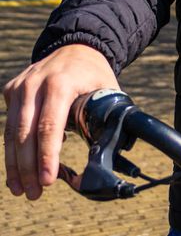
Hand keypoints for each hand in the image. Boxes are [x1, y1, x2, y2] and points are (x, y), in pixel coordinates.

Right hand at [3, 44, 118, 199]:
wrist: (77, 45)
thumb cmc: (95, 74)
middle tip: (34, 193)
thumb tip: (111, 152)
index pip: (50, 126)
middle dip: (28, 168)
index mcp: (61, 83)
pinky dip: (12, 149)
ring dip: (15, 165)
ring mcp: (20, 86)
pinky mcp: (11, 90)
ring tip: (22, 189)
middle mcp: (36, 84)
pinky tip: (18, 169)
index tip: (47, 179)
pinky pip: (9, 124)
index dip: (47, 156)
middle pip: (25, 134)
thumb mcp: (108, 91)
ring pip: (11, 133)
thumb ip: (106, 118)